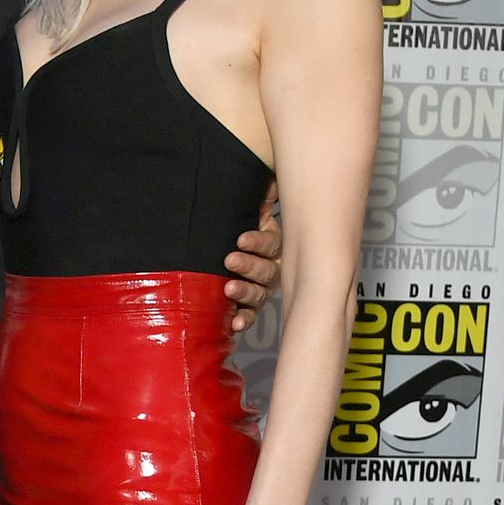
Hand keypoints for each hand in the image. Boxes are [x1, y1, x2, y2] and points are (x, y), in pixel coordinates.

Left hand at [225, 180, 282, 332]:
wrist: (229, 241)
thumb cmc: (242, 221)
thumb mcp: (252, 205)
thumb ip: (264, 194)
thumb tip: (271, 179)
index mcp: (274, 243)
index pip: (271, 243)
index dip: (258, 241)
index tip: (241, 239)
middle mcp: (273, 267)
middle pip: (268, 270)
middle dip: (249, 266)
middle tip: (230, 260)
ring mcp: (263, 288)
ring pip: (259, 293)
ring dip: (245, 292)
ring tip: (229, 289)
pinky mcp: (250, 305)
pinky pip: (250, 314)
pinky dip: (244, 319)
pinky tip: (235, 324)